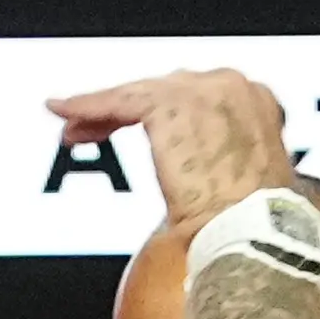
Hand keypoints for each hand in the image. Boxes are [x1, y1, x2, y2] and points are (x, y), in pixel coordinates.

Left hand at [46, 71, 299, 226]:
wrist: (250, 231)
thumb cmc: (256, 227)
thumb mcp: (247, 189)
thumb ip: (224, 170)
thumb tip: (203, 184)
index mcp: (256, 103)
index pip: (197, 98)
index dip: (163, 116)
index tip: (146, 131)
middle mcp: (231, 87)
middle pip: (163, 89)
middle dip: (127, 111)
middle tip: (96, 131)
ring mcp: (202, 91)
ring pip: (138, 93)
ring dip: (101, 110)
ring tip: (72, 129)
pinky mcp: (170, 105)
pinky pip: (119, 101)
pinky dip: (88, 106)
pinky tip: (63, 111)